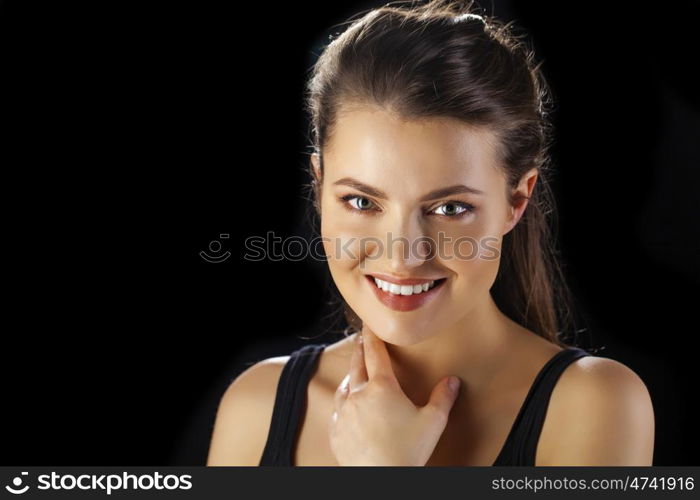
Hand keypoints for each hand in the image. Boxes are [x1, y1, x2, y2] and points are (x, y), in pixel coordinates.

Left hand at [328, 323, 460, 465]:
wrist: (382, 480)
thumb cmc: (409, 452)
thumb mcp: (433, 422)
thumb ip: (443, 397)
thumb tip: (452, 381)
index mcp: (382, 387)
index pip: (375, 353)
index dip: (372, 336)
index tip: (368, 325)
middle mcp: (359, 395)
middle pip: (357, 365)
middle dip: (360, 351)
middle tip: (361, 342)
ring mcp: (343, 413)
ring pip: (344, 387)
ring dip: (351, 377)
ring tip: (355, 375)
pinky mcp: (336, 431)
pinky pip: (337, 410)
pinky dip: (343, 403)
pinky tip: (348, 406)